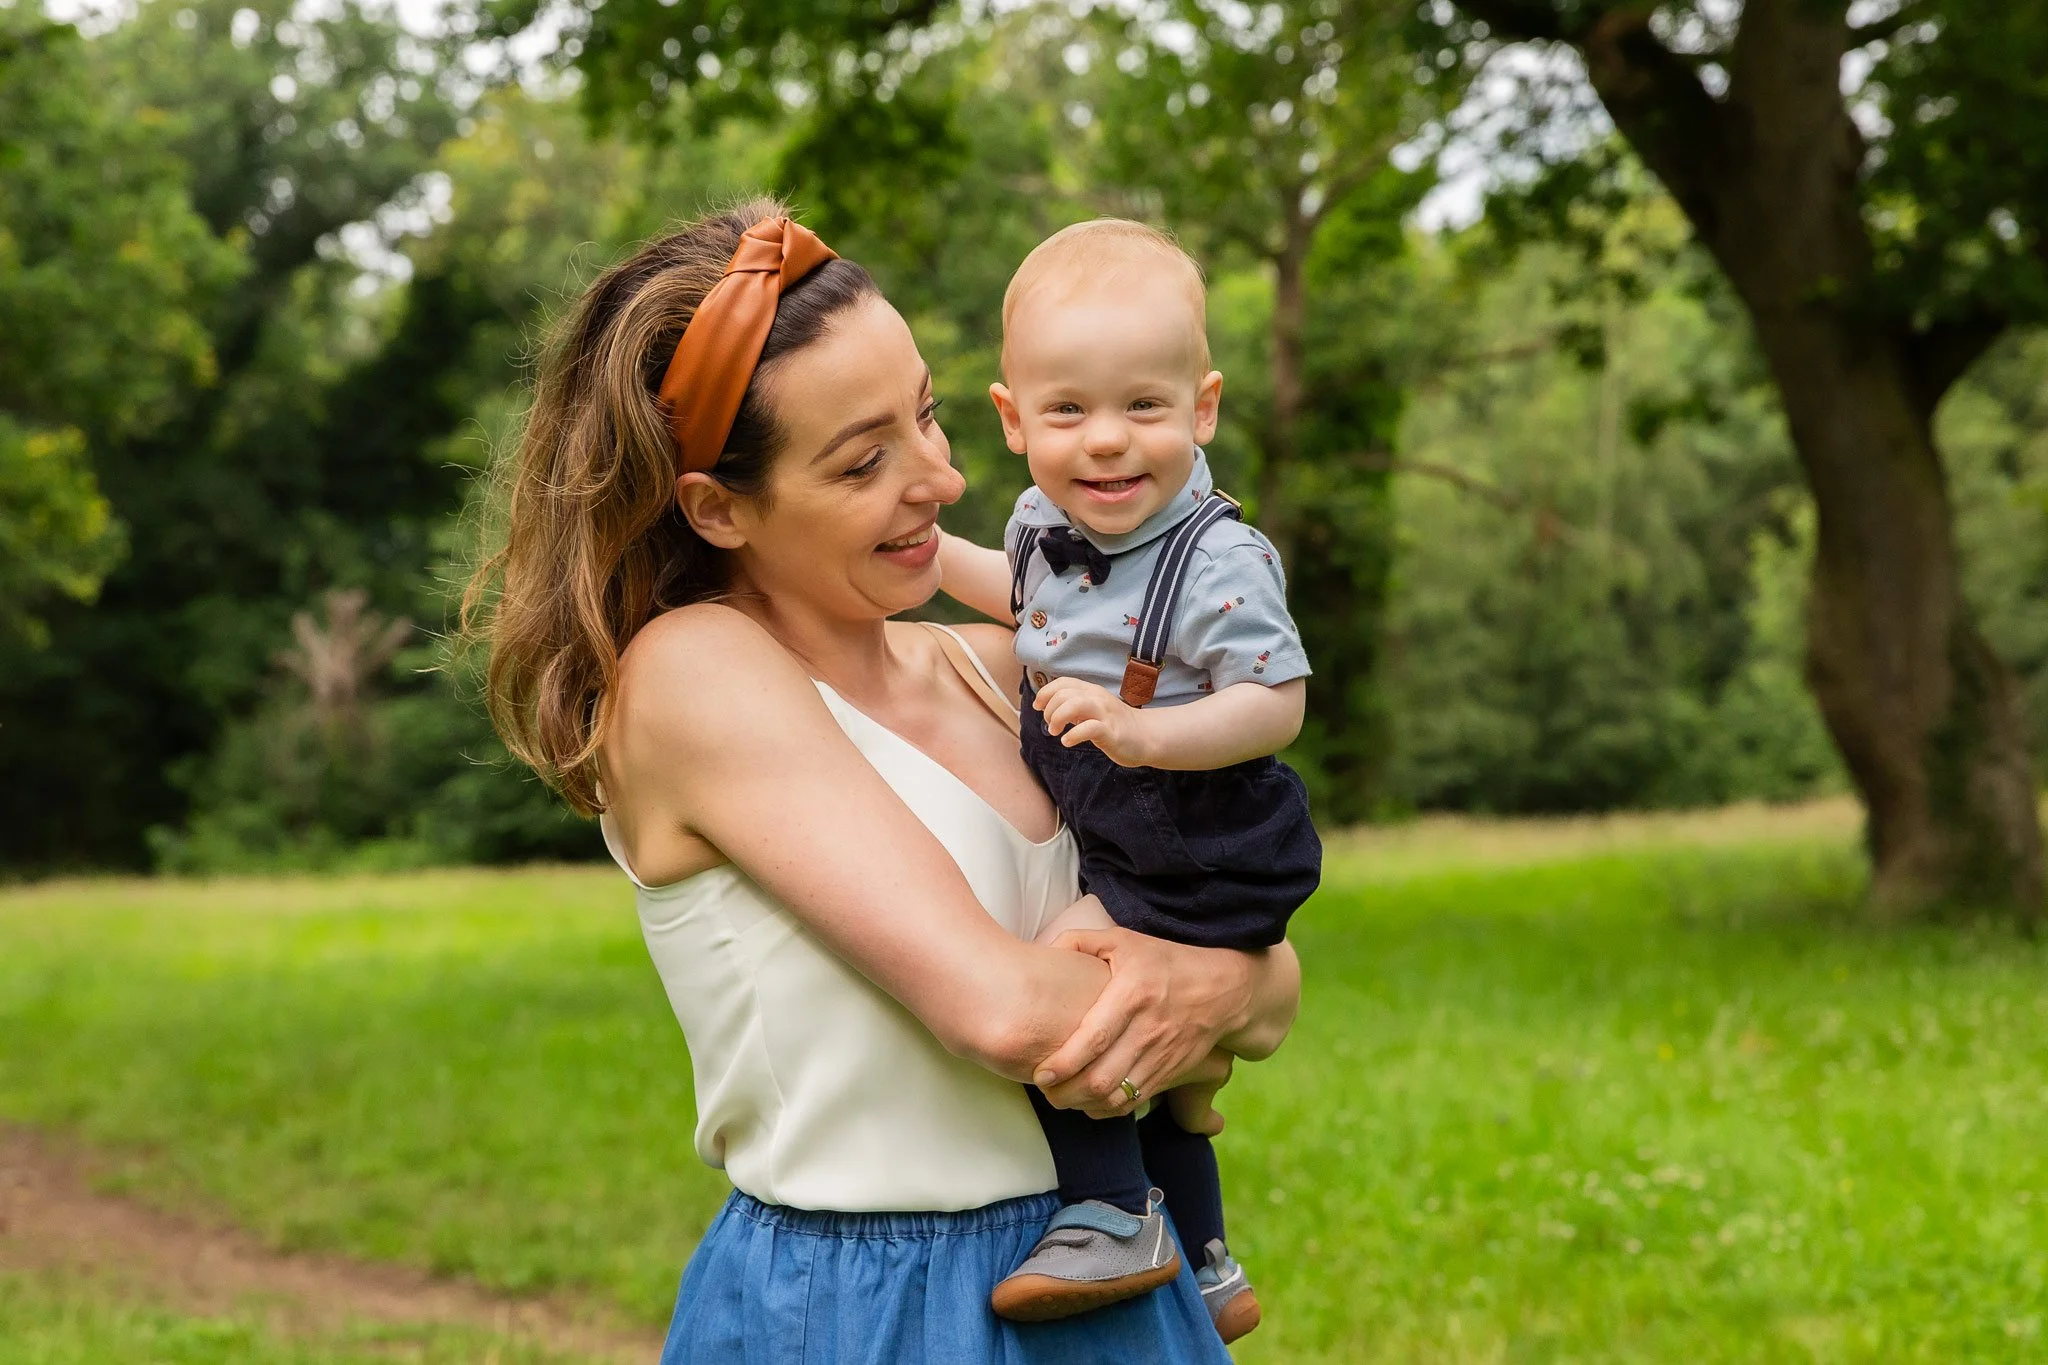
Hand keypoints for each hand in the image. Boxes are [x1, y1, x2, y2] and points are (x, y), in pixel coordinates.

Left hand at [1031, 927, 1252, 1118]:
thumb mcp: (1124, 939)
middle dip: (1067, 1092)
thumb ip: (1079, 940)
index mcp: (1133, 994)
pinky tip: (1088, 1102)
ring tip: (1061, 1097)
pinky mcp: (1169, 1074)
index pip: (1096, 1038)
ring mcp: (1161, 1056)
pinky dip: (1107, 1110)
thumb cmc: (1164, 962)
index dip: (1065, 1062)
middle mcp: (1148, 1030)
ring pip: (1117, 1096)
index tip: (1042, 1072)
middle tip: (1045, 1088)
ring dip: (1083, 1104)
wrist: (1222, 990)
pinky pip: (1133, 1103)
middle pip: (1103, 1077)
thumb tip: (1046, 948)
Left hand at [1033, 677, 1154, 767]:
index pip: (1063, 682)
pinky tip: (1067, 741)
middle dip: (1049, 709)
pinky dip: (1073, 735)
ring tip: (1055, 731)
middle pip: (1064, 693)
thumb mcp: (1092, 709)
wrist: (1146, 737)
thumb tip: (1048, 707)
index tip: (1038, 706)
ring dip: (1058, 717)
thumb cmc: (1115, 724)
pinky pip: (1089, 728)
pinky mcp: (1111, 731)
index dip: (1045, 692)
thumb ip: (1073, 705)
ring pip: (1075, 704)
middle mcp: (1097, 698)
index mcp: (1091, 691)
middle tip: (1050, 725)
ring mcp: (1105, 714)